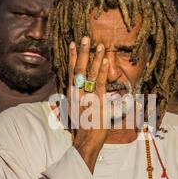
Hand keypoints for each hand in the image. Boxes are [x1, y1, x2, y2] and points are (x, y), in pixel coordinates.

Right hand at [68, 36, 108, 172]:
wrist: (85, 141)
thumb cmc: (83, 128)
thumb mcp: (78, 111)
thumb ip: (81, 99)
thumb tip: (83, 91)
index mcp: (72, 94)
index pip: (72, 71)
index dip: (73, 57)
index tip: (73, 43)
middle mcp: (77, 93)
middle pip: (79, 68)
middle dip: (83, 52)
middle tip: (85, 37)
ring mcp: (87, 96)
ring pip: (90, 73)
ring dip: (95, 57)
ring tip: (99, 44)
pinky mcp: (98, 101)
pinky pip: (101, 83)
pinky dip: (103, 71)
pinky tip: (105, 60)